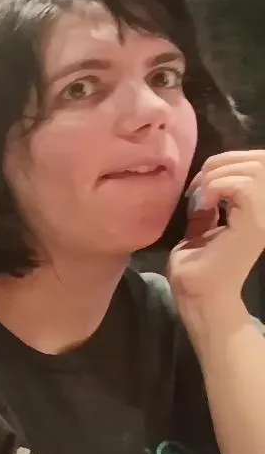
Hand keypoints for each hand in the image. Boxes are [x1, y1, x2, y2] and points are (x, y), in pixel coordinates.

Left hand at [169, 150, 264, 317]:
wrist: (196, 293)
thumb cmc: (196, 266)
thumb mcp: (202, 226)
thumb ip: (210, 206)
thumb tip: (207, 186)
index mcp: (259, 208)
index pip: (258, 162)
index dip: (226, 161)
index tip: (199, 184)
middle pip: (260, 159)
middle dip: (221, 163)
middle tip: (198, 188)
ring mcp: (264, 217)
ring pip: (254, 169)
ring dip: (218, 176)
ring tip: (202, 197)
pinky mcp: (254, 225)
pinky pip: (243, 186)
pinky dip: (217, 187)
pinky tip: (205, 204)